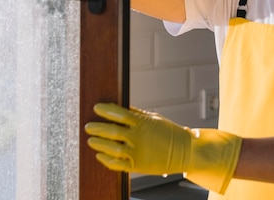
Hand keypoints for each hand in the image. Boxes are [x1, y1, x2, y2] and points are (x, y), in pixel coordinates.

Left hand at [85, 103, 241, 193]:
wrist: (185, 151)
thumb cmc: (170, 133)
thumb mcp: (155, 119)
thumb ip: (137, 114)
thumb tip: (122, 107)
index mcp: (142, 123)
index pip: (119, 114)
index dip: (106, 110)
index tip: (96, 108)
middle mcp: (138, 137)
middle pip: (111, 131)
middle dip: (97, 128)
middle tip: (88, 126)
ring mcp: (137, 152)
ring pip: (111, 148)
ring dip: (98, 144)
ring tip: (91, 141)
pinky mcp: (137, 165)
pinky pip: (117, 164)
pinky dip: (106, 160)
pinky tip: (100, 156)